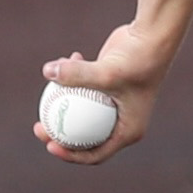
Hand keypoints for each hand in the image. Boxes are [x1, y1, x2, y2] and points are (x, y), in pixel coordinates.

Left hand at [36, 21, 170, 165]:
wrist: (153, 37)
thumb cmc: (137, 60)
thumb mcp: (107, 73)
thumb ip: (77, 74)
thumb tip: (47, 71)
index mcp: (128, 131)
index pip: (95, 154)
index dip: (69, 155)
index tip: (50, 144)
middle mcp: (121, 121)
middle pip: (84, 137)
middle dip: (58, 135)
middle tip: (38, 127)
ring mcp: (113, 103)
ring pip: (81, 112)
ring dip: (61, 106)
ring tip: (44, 99)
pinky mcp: (106, 85)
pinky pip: (83, 89)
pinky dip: (72, 78)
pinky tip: (64, 59)